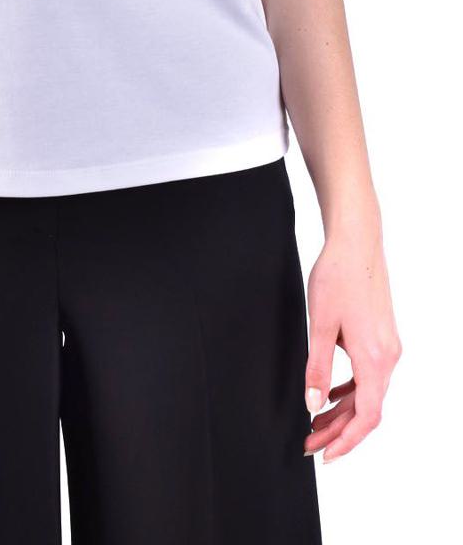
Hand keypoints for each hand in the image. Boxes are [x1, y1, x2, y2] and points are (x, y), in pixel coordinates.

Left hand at [303, 227, 400, 462]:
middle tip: (308, 443)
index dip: (346, 441)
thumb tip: (313, 404)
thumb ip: (317, 367)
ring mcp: (387, 346)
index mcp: (375, 359)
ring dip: (343, 411)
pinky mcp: (381, 335)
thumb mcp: (320, 324)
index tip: (325, 455)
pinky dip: (350, 390)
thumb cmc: (338, 276)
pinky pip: (368, 375)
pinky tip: (330, 393)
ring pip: (368, 392)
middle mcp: (388, 357)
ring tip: (314, 423)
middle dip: (338, 431)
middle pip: (367, 409)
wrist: (356, 242)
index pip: (367, 417)